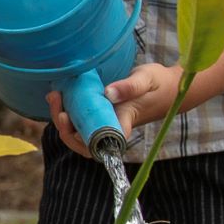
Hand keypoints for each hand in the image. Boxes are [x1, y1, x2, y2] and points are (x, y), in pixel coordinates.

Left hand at [46, 62, 180, 156]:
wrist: (168, 86)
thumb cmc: (159, 84)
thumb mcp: (147, 79)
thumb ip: (130, 86)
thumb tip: (108, 93)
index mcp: (122, 124)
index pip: (100, 144)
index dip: (82, 141)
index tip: (69, 121)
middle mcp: (110, 127)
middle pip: (83, 142)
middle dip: (64, 128)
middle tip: (57, 102)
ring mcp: (104, 122)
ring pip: (78, 132)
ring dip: (62, 119)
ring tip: (55, 96)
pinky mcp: (100, 114)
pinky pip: (80, 120)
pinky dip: (67, 110)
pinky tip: (59, 94)